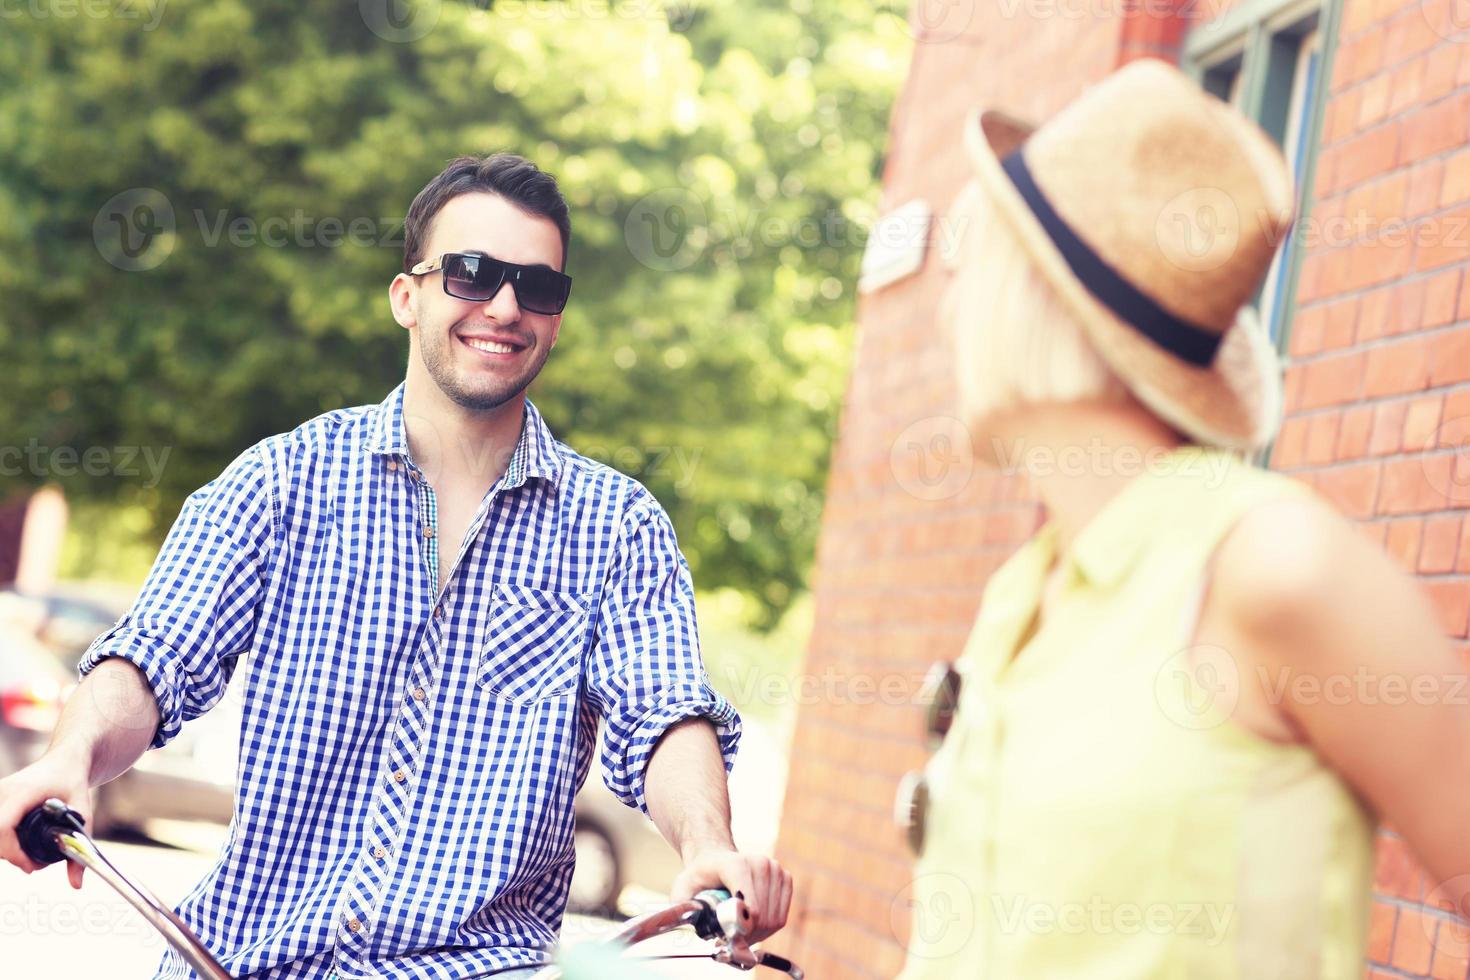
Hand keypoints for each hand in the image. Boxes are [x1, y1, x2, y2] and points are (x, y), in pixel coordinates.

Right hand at [0, 746, 93, 889]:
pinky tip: (19, 845)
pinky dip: (3, 840)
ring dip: (6, 848)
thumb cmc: (74, 782)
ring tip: (29, 855)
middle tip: (33, 864)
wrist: (65, 760)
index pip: (2, 827)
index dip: (12, 852)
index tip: (31, 866)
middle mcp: (3, 791)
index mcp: (22, 791)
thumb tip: (77, 884)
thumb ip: (80, 846)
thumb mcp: (84, 813)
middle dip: (10, 854)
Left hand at [670, 848, 792, 943]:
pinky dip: (768, 928)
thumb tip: (691, 920)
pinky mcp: (785, 878)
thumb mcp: (684, 886)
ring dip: (757, 934)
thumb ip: (682, 904)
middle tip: (730, 940)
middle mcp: (760, 863)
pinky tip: (752, 925)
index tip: (726, 937)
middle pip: (761, 917)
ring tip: (739, 933)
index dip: (740, 927)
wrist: (717, 858)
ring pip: (773, 919)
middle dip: (746, 935)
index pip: (748, 905)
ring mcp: (775, 869)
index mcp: (735, 864)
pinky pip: (781, 916)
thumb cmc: (701, 875)